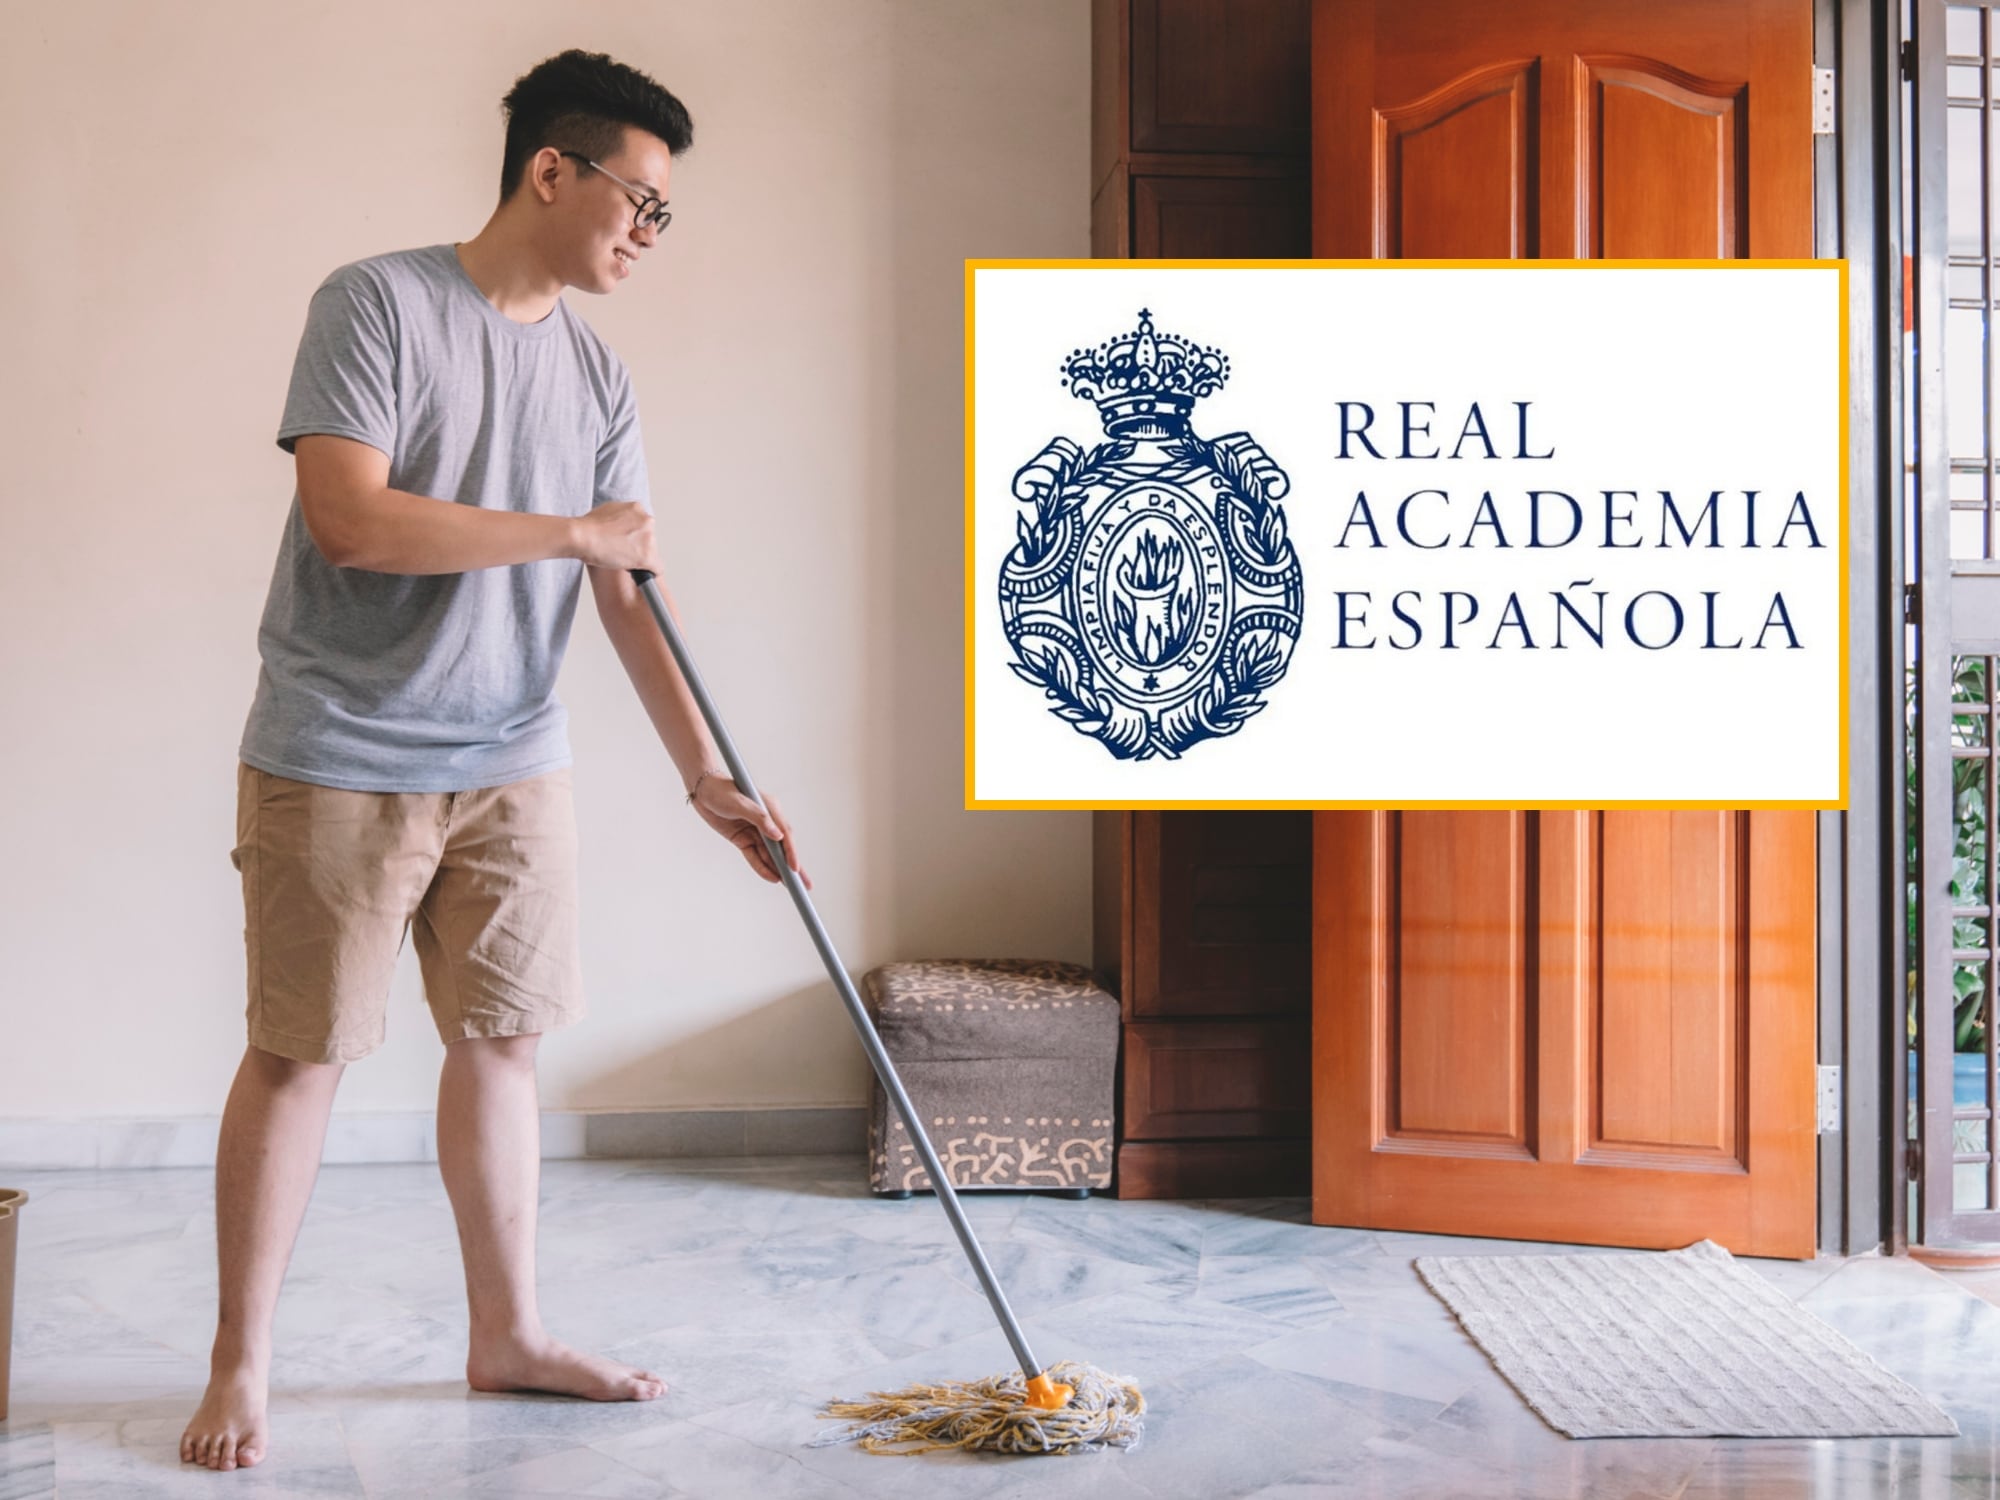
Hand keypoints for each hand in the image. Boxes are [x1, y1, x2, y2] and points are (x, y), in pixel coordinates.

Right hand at [572, 501, 660, 572]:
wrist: (582, 536)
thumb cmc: (588, 526)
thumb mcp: (607, 510)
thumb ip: (620, 516)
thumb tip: (620, 523)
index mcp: (637, 508)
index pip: (643, 525)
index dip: (633, 535)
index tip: (627, 541)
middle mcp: (646, 521)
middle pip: (649, 538)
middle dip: (637, 545)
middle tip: (622, 551)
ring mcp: (648, 539)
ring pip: (652, 553)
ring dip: (640, 558)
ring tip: (622, 560)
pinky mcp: (647, 556)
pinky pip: (657, 567)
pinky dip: (652, 572)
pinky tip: (645, 574)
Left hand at [689, 774, 810, 888]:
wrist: (702, 790)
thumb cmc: (721, 791)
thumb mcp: (740, 803)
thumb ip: (760, 818)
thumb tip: (778, 835)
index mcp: (771, 809)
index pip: (785, 834)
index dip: (791, 853)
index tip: (795, 868)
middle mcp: (766, 822)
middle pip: (782, 848)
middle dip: (793, 867)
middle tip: (805, 885)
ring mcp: (755, 832)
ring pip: (769, 856)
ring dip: (779, 870)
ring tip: (791, 887)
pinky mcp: (743, 839)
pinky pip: (754, 857)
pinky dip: (762, 868)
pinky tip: (772, 878)